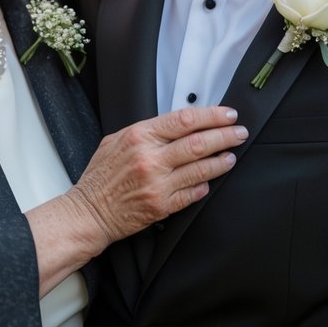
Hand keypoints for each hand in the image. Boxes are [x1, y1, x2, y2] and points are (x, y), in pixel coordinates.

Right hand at [66, 106, 245, 251]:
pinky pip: (193, 193)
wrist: (88, 212)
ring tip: (231, 156)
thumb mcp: (117, 140)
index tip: (227, 114)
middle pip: (200, 142)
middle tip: (239, 133)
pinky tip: (211, 179)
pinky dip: (205, 185)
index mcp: (139, 136)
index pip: (185, 120)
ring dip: (222, 161)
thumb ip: (148, 131)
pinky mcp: (162, 206)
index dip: (212, 115)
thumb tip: (180, 124)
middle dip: (226, 136)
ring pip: (202, 168)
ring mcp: (158, 184)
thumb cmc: (101, 176)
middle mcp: (150, 159)